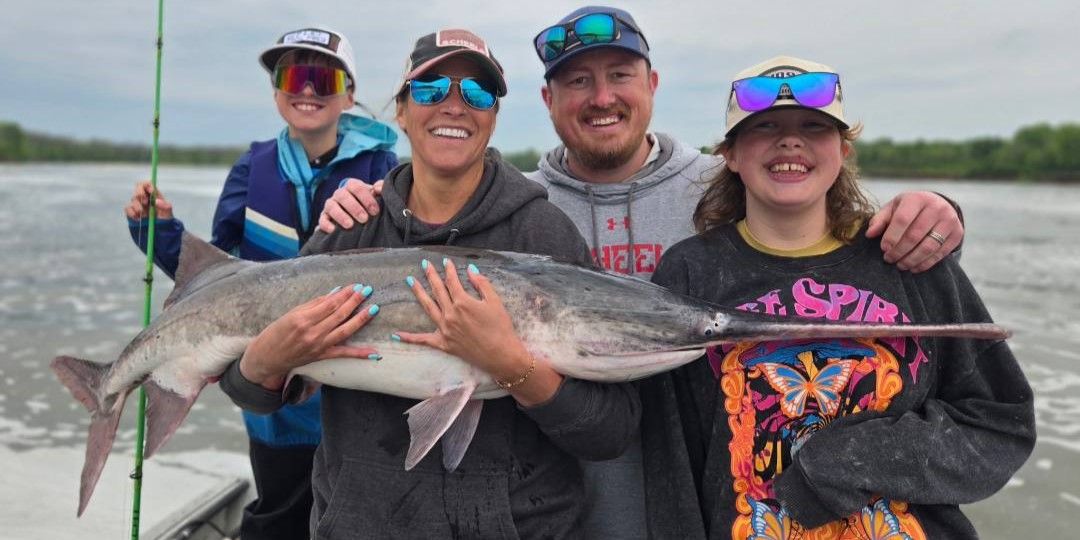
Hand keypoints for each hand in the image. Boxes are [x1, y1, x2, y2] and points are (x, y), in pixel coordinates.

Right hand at [124, 181, 172, 219]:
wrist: (159, 232)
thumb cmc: (165, 221)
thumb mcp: (168, 214)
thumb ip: (165, 206)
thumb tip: (156, 201)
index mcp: (154, 195)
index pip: (148, 184)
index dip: (148, 186)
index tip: (152, 192)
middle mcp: (145, 198)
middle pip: (138, 187)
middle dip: (140, 193)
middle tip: (145, 202)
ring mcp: (138, 204)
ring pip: (133, 199)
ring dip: (137, 206)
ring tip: (144, 215)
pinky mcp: (132, 212)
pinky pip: (128, 208)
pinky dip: (132, 213)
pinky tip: (138, 218)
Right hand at [239, 284, 379, 389]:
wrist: (267, 358)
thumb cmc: (276, 333)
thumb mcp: (291, 313)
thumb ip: (314, 304)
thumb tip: (335, 293)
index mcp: (302, 319)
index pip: (330, 304)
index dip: (345, 294)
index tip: (356, 286)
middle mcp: (312, 333)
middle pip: (339, 315)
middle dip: (355, 302)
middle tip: (368, 290)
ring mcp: (318, 346)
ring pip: (344, 331)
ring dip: (360, 319)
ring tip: (373, 309)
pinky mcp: (322, 356)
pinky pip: (343, 354)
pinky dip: (359, 353)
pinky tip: (374, 352)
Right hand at [318, 178, 382, 232]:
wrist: (358, 216)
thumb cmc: (369, 205)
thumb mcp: (376, 196)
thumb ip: (380, 189)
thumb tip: (379, 188)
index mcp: (352, 186)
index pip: (356, 186)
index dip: (366, 198)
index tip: (375, 211)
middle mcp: (339, 194)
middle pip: (343, 195)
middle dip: (354, 207)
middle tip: (364, 219)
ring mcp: (330, 205)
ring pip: (331, 206)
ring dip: (340, 215)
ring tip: (350, 225)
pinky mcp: (324, 217)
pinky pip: (322, 219)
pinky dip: (326, 224)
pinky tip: (333, 230)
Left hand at [395, 258, 561, 404]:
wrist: (501, 355)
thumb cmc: (501, 328)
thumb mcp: (495, 302)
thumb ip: (481, 284)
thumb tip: (471, 270)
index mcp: (463, 302)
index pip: (452, 281)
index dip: (448, 270)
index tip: (445, 261)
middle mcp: (450, 314)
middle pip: (437, 290)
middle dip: (430, 276)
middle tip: (424, 264)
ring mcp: (444, 329)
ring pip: (428, 307)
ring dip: (418, 293)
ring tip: (410, 281)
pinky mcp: (443, 344)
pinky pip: (423, 340)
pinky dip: (410, 337)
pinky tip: (396, 334)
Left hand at [866, 191, 963, 272]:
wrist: (938, 205)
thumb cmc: (909, 209)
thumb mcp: (893, 208)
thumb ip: (880, 220)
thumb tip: (870, 234)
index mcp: (917, 199)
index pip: (902, 219)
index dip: (892, 236)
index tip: (883, 249)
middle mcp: (937, 207)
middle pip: (915, 235)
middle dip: (899, 251)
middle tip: (889, 259)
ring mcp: (950, 221)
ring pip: (928, 247)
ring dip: (911, 259)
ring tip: (900, 265)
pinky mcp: (957, 234)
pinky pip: (940, 253)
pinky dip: (925, 263)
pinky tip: (913, 267)